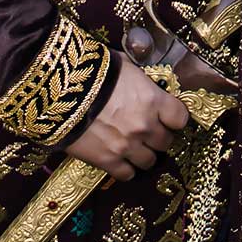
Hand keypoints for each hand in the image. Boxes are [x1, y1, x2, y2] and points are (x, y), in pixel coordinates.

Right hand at [63, 53, 188, 180]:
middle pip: (166, 142)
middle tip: (149, 130)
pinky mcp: (107, 161)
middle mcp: (145, 126)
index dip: (175, 117)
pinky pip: (127, 174)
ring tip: (134, 145)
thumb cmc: (94, 71)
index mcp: (152, 100)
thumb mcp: (124, 66)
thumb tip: (143, 82)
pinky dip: (126, 168)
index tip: (169, 116)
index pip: (180, 118)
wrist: (61, 91)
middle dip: (159, 136)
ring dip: (144, 154)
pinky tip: (119, 157)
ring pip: (149, 162)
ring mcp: (127, 147)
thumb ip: (139, 80)